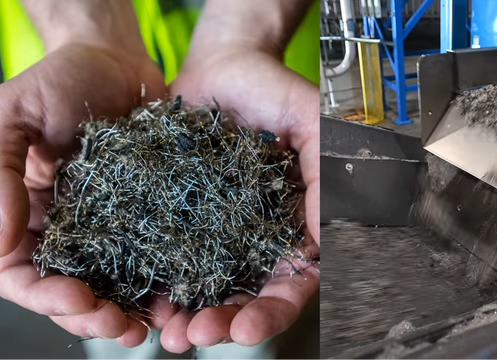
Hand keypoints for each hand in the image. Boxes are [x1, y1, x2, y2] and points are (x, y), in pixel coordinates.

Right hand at [0, 43, 166, 346]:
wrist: (117, 61)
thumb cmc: (58, 80)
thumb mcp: (14, 115)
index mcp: (23, 215)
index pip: (21, 273)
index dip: (45, 297)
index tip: (78, 300)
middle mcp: (66, 229)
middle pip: (70, 290)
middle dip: (92, 314)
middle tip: (122, 327)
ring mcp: (109, 226)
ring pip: (113, 283)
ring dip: (129, 310)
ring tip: (153, 326)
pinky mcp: (149, 216)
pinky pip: (154, 256)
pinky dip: (163, 280)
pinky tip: (181, 294)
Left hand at [162, 48, 319, 351]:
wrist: (222, 66)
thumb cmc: (273, 91)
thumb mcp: (309, 122)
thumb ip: (323, 174)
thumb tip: (319, 243)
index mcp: (293, 225)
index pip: (292, 282)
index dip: (273, 309)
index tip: (248, 327)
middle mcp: (254, 238)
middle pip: (246, 296)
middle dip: (224, 322)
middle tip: (196, 335)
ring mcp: (214, 232)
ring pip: (205, 288)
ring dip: (188, 317)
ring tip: (168, 332)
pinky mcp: (176, 219)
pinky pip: (166, 259)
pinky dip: (157, 287)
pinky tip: (144, 303)